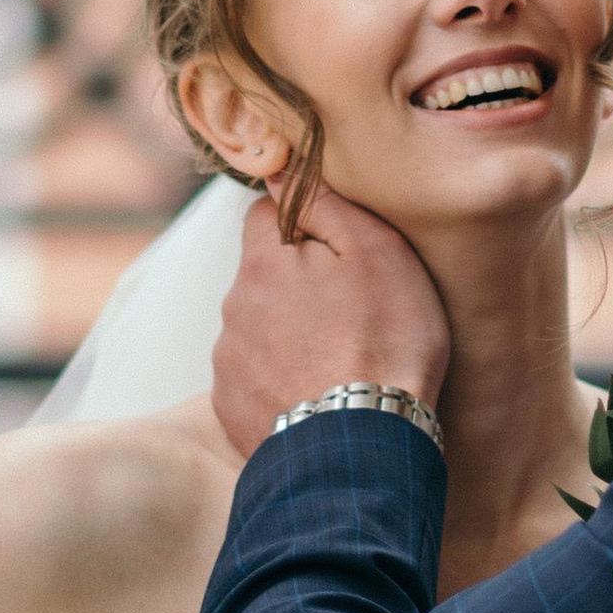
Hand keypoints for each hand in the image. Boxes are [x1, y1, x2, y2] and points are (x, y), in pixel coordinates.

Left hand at [210, 190, 451, 457]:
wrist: (362, 445)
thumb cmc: (384, 342)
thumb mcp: (377, 252)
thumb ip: (324, 203)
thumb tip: (282, 167)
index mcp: (263, 261)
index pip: (265, 214)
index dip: (304, 225)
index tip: (340, 251)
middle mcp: (234, 307)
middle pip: (262, 275)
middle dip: (296, 284)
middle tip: (351, 312)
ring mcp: (228, 363)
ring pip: (257, 327)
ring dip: (287, 334)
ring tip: (339, 360)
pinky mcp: (231, 410)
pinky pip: (254, 379)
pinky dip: (280, 380)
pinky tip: (319, 394)